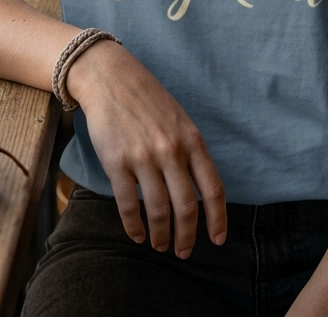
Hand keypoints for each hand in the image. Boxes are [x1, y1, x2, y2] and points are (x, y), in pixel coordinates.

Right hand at [66, 40, 226, 258]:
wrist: (110, 77)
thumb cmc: (147, 98)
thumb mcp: (179, 119)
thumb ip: (190, 151)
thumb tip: (199, 190)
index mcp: (191, 139)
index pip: (213, 188)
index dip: (218, 219)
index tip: (218, 239)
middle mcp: (171, 150)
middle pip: (186, 206)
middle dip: (187, 236)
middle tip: (183, 251)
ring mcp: (143, 156)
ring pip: (158, 210)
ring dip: (161, 235)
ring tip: (159, 244)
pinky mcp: (116, 161)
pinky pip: (128, 204)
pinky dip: (134, 225)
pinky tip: (136, 233)